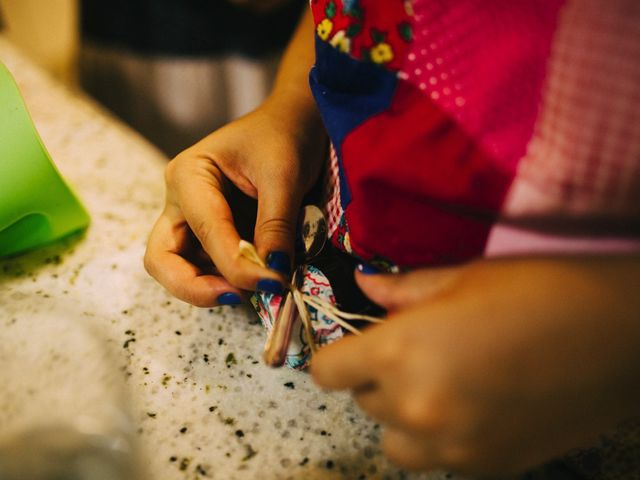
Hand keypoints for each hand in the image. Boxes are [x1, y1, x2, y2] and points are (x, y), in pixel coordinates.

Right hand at [144, 97, 325, 305]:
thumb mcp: (283, 176)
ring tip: (256, 290)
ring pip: (179, 269)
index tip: (273, 282)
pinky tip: (257, 280)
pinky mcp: (210, 234)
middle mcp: (180, 201)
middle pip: (162, 259)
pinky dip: (227, 280)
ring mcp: (192, 220)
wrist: (293, 123)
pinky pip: (206, 267)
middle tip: (239, 297)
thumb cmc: (284, 137)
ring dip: (212, 287)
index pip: (204, 231)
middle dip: (194, 287)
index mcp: (188, 176)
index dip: (236, 264)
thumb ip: (275, 226)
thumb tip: (272, 276)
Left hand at [311, 256, 639, 473]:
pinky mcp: (490, 467)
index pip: (329, 373)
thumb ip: (403, 290)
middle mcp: (416, 408)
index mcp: (400, 353)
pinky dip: (441, 437)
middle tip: (416, 351)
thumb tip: (364, 285)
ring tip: (440, 385)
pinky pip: (440, 459)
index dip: (336, 358)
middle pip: (365, 403)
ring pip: (396, 442)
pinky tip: (475, 405)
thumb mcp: (463, 277)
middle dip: (379, 378)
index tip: (353, 348)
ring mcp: (453, 447)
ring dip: (403, 416)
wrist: (622, 334)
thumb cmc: (539, 290)